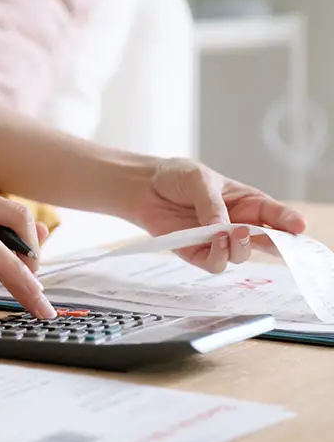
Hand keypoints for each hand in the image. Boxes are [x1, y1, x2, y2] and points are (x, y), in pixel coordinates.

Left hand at [132, 158, 306, 272]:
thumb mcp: (199, 179)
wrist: (144, 187)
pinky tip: (212, 239)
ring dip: (239, 248)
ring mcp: (217, 240)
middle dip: (276, 245)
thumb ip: (212, 203)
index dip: (289, 222)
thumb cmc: (176, 177)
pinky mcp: (196, 252)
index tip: (299, 227)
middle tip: (274, 241)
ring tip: (230, 232)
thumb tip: (224, 227)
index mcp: (246, 203)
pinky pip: (214, 264)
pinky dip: (217, 255)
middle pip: (265, 242)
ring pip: (240, 256)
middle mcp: (236, 224)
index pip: (275, 215)